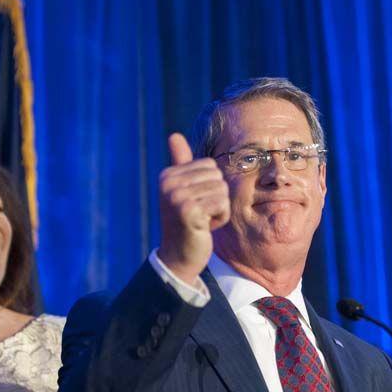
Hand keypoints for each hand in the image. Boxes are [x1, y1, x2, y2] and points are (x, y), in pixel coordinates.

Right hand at [157, 133, 229, 283]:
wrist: (179, 256)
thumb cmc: (186, 222)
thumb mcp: (182, 190)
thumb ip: (181, 163)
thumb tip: (174, 135)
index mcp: (168, 175)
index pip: (210, 165)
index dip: (210, 186)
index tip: (195, 203)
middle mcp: (169, 184)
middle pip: (218, 177)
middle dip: (217, 198)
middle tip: (199, 214)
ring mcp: (178, 197)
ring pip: (223, 191)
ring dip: (219, 210)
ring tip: (202, 221)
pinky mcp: (190, 212)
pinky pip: (223, 205)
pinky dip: (220, 219)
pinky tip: (205, 228)